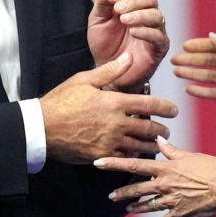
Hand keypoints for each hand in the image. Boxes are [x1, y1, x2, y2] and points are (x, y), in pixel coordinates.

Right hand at [40, 54, 178, 163]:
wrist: (41, 128)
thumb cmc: (60, 101)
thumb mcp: (84, 80)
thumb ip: (110, 71)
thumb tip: (128, 57)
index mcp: (114, 102)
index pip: (148, 104)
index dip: (165, 108)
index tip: (173, 110)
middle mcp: (116, 123)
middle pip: (148, 128)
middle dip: (161, 130)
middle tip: (167, 130)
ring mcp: (110, 142)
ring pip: (139, 146)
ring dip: (151, 145)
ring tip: (157, 145)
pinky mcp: (101, 156)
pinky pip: (124, 159)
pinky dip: (133, 156)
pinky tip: (137, 154)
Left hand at [87, 0, 169, 90]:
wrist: (107, 71)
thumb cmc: (104, 44)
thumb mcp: (98, 21)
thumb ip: (102, 1)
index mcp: (133, 5)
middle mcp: (147, 14)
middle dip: (134, 1)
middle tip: (118, 9)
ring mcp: (155, 30)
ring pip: (156, 15)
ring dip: (140, 15)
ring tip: (124, 20)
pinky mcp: (159, 48)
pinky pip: (159, 37)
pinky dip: (147, 32)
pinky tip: (134, 32)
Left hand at [94, 137, 215, 216]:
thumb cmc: (212, 168)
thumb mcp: (190, 155)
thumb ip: (172, 149)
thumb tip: (159, 138)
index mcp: (166, 168)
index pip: (134, 164)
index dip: (115, 163)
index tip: (99, 162)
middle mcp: (164, 185)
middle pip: (136, 189)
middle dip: (121, 192)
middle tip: (110, 195)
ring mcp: (171, 201)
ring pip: (147, 205)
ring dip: (135, 207)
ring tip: (127, 208)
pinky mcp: (180, 214)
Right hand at [171, 32, 215, 113]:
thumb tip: (211, 36)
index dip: (200, 45)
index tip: (184, 46)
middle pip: (210, 61)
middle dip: (192, 60)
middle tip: (174, 60)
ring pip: (209, 76)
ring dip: (193, 74)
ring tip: (176, 72)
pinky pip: (215, 92)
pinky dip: (202, 91)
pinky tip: (188, 89)